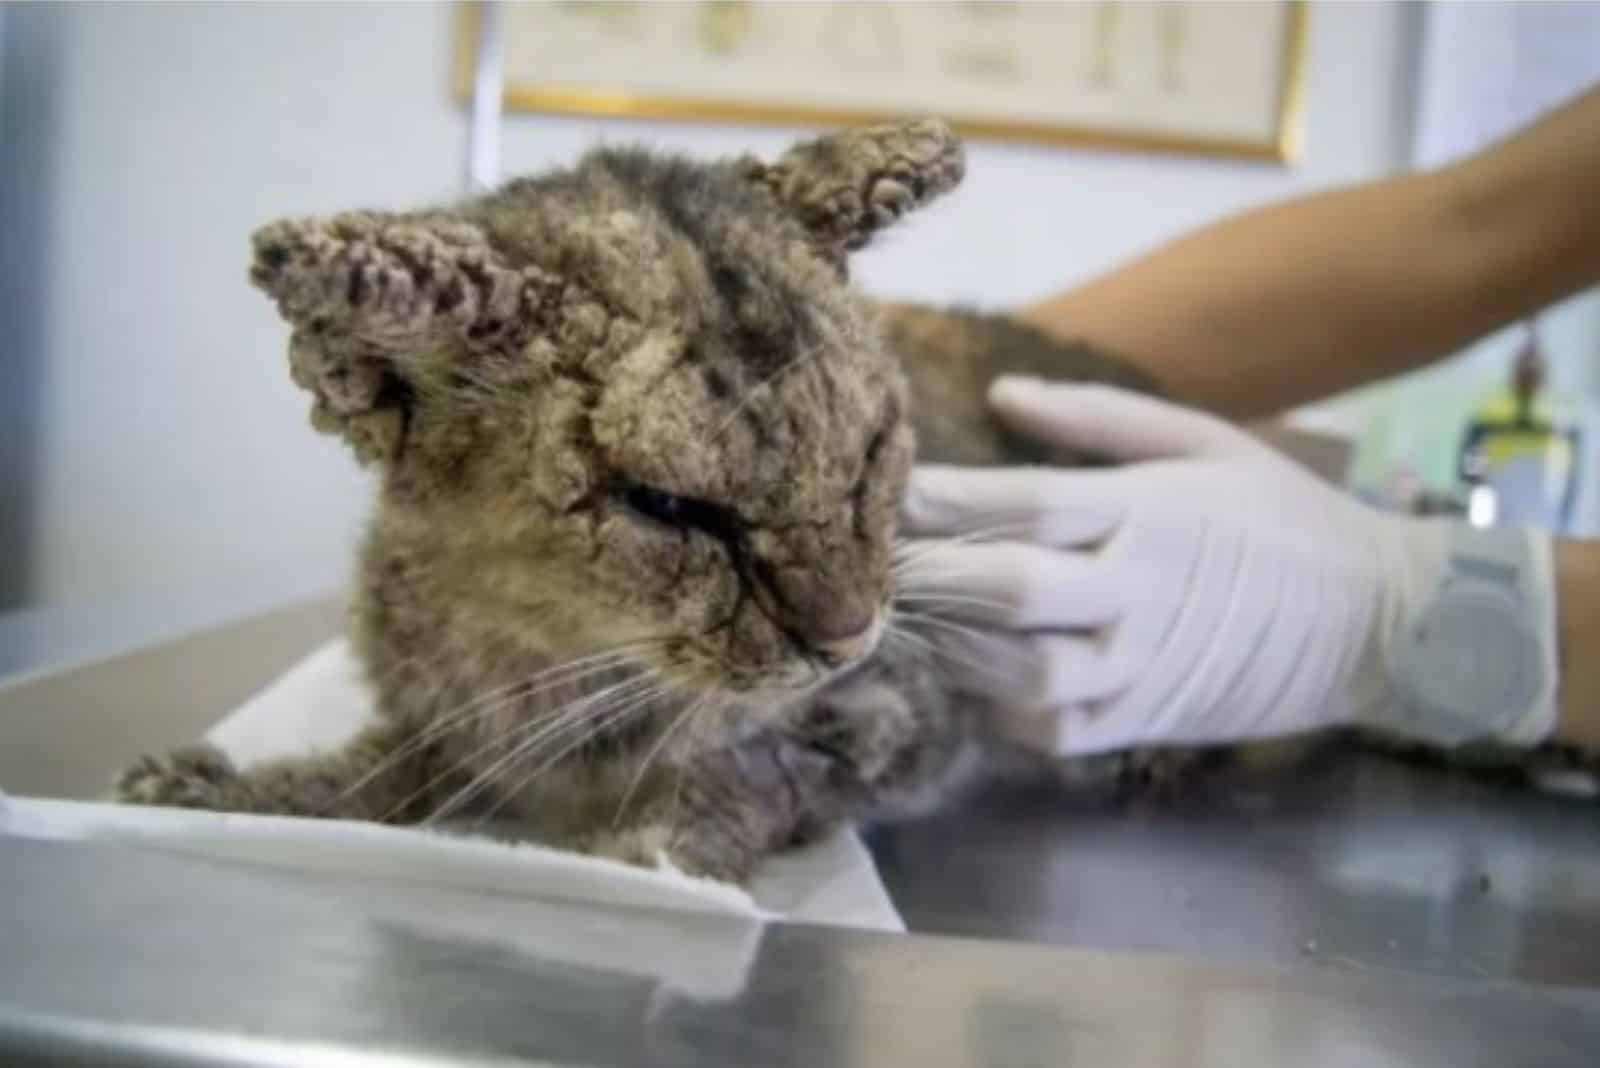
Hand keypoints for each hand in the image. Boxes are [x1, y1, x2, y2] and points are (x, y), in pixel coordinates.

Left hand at [895, 378, 1557, 756]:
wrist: (1374, 623)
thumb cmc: (1278, 515)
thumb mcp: (1203, 441)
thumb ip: (1098, 418)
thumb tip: (1001, 393)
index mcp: (1153, 513)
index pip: (1028, 506)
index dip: (947, 499)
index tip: (889, 490)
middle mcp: (1139, 594)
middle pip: (1010, 592)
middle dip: (931, 576)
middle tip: (872, 562)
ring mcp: (1139, 669)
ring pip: (1019, 670)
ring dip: (954, 644)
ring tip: (911, 615)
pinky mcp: (1139, 724)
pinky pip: (1048, 727)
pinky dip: (996, 704)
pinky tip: (972, 672)